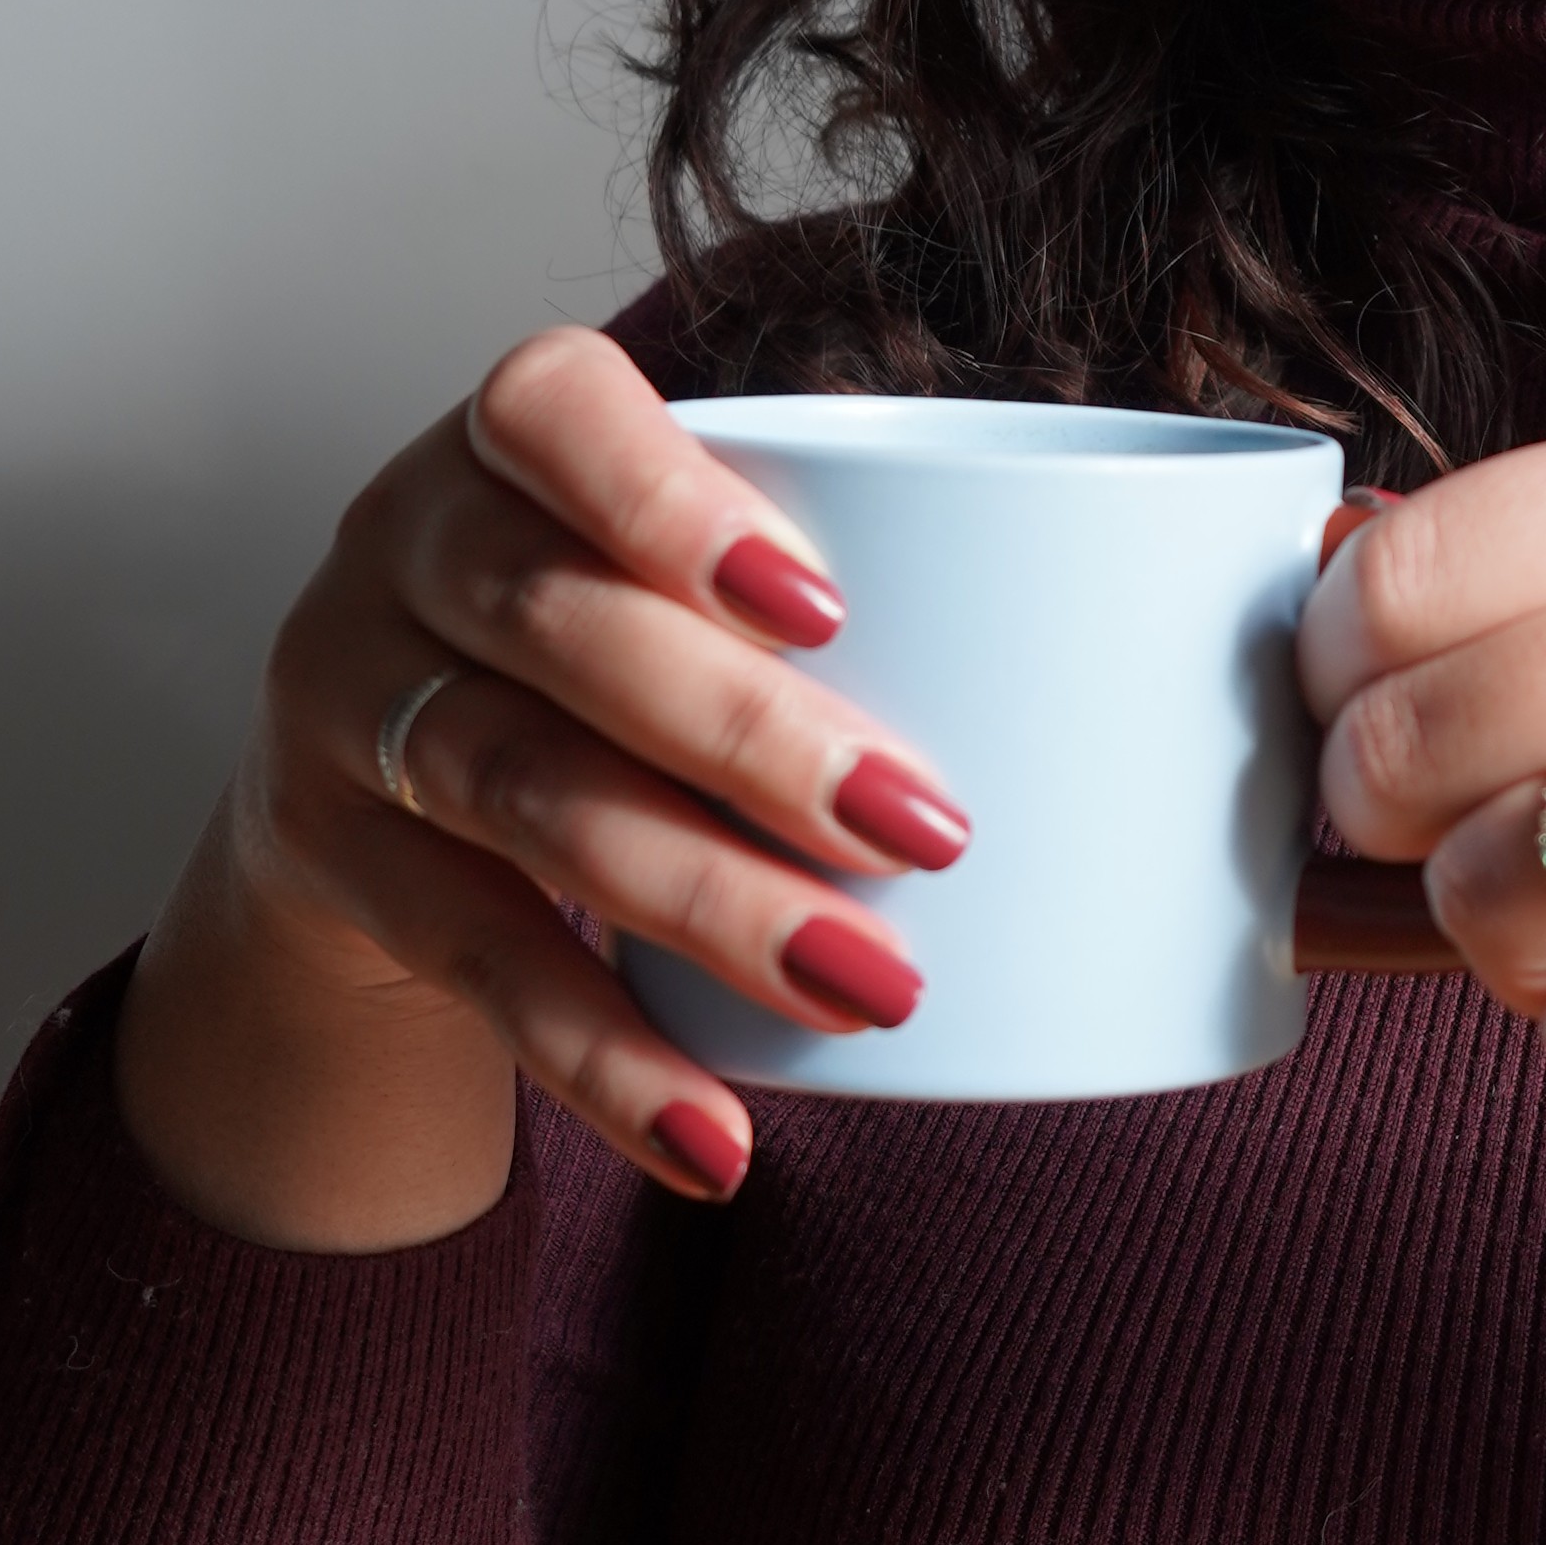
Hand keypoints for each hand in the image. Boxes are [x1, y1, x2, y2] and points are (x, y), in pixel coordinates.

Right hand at [113, 329, 971, 1253]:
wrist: (378, 806)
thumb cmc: (619, 657)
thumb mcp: (681, 578)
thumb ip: (850, 577)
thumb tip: (1211, 614)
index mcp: (506, 443)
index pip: (547, 409)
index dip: (671, 496)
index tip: (827, 604)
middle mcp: (400, 547)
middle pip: (562, 627)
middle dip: (750, 737)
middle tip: (927, 835)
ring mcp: (344, 704)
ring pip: (522, 793)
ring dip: (708, 901)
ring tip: (867, 988)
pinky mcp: (333, 867)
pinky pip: (473, 964)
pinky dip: (604, 1059)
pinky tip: (718, 1135)